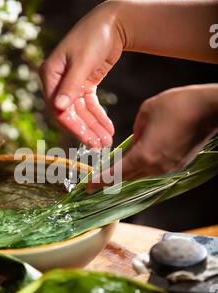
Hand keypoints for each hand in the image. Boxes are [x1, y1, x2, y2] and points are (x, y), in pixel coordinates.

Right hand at [39, 0, 123, 147]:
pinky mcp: (83, 84)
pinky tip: (108, 127)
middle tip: (100, 145)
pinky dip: (98, 116)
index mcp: (50, 73)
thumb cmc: (95, 36)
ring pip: (81, 111)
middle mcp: (57, 80)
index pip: (58, 107)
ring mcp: (70, 83)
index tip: (88, 140)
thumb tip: (59, 108)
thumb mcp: (83, 62)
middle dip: (86, 129)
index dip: (73, 125)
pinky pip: (89, 105)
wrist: (113, 22)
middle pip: (70, 112)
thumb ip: (70, 86)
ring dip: (94, 126)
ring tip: (107, 140)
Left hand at [87, 84, 217, 190]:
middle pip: (128, 177)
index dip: (100, 181)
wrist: (211, 108)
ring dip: (128, 170)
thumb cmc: (178, 105)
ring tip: (116, 165)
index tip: (87, 188)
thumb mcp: (146, 112)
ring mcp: (169, 168)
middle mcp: (156, 167)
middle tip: (97, 179)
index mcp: (144, 155)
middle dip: (112, 178)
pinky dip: (143, 165)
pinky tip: (139, 156)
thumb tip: (136, 140)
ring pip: (142, 173)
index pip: (116, 173)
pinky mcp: (179, 164)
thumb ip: (135, 131)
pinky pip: (154, 168)